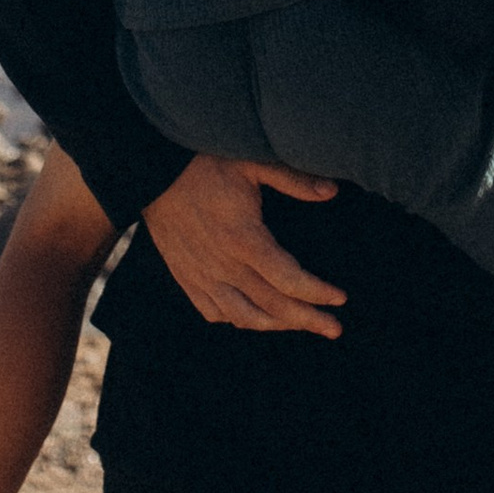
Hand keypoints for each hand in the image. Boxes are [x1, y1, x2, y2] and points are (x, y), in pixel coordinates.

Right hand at [143, 155, 343, 337]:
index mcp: (244, 238)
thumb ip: (294, 180)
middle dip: (308, 320)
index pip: (288, 279)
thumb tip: (332, 192)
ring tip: (302, 325)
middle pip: (273, 306)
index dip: (317, 293)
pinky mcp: (187, 278)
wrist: (152, 172)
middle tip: (335, 329)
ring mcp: (203, 276)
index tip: (340, 299)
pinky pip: (214, 313)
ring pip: (244, 317)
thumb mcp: (253, 163)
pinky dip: (239, 320)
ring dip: (277, 325)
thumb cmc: (205, 163)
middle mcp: (224, 265)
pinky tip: (256, 316)